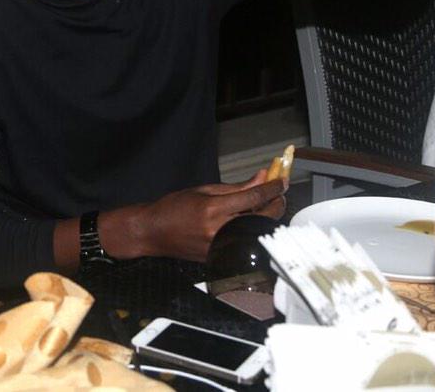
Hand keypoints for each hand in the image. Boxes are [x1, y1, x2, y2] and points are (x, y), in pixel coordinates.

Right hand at [140, 172, 284, 261]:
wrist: (154, 232)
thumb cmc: (174, 208)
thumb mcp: (203, 190)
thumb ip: (235, 188)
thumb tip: (260, 178)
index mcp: (213, 209)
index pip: (253, 198)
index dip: (271, 188)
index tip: (281, 181)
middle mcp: (220, 230)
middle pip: (262, 217)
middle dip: (276, 203)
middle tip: (278, 193)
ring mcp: (223, 246)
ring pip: (259, 230)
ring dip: (268, 217)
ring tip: (268, 204)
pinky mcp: (222, 256)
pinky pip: (247, 240)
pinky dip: (255, 228)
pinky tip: (253, 219)